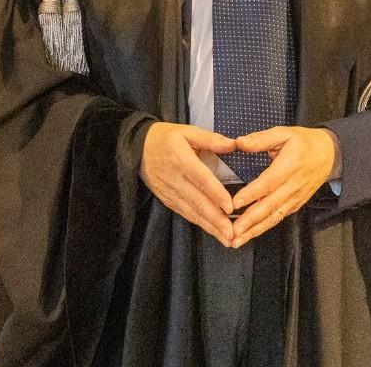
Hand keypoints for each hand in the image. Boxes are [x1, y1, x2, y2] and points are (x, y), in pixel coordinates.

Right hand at [139, 121, 236, 246]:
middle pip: (197, 201)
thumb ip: (210, 139)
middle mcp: (174, 178)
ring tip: (227, 239)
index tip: (230, 207)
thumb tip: (234, 145)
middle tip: (232, 234)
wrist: (136, 147)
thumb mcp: (186, 131)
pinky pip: (184, 213)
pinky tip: (212, 231)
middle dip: (215, 219)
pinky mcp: (166, 199)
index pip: (200, 178)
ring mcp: (169, 191)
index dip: (215, 194)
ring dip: (210, 226)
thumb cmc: (165, 137)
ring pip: (191, 211)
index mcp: (180, 158)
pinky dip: (199, 223)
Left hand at [229, 126, 337, 247]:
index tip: (234, 203)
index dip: (251, 194)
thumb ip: (261, 139)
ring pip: (273, 217)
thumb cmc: (304, 142)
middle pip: (270, 206)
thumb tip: (239, 142)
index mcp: (289, 166)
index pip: (268, 183)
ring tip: (237, 240)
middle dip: (250, 221)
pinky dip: (264, 227)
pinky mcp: (296, 205)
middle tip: (232, 231)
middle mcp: (292, 185)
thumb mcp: (284, 132)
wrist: (329, 155)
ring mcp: (295, 198)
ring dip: (255, 230)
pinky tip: (250, 234)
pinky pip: (279, 218)